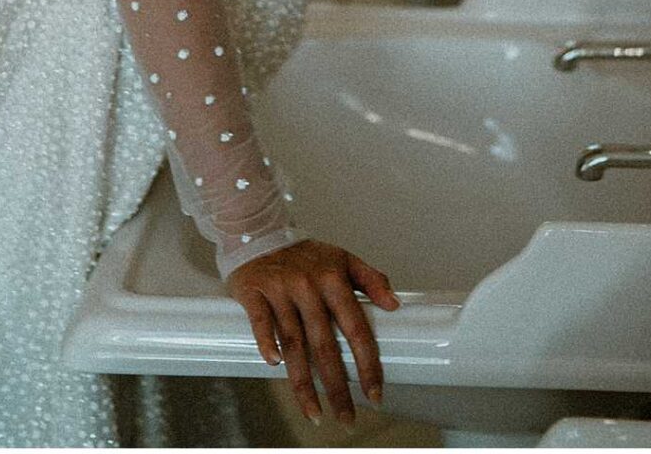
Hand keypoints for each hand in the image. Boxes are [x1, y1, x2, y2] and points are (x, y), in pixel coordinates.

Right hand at [226, 237, 398, 426]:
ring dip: (304, 383)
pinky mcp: (255, 292)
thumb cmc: (305, 254)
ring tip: (315, 413)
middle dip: (338, 387)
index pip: (356, 328)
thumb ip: (371, 279)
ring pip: (294, 343)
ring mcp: (281, 290)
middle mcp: (308, 286)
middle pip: (325, 345)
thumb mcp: (342, 258)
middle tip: (347, 418)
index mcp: (334, 278)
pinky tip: (274, 365)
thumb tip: (395, 304)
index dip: (367, 364)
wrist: (260, 232)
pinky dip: (266, 343)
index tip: (375, 394)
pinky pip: (261, 322)